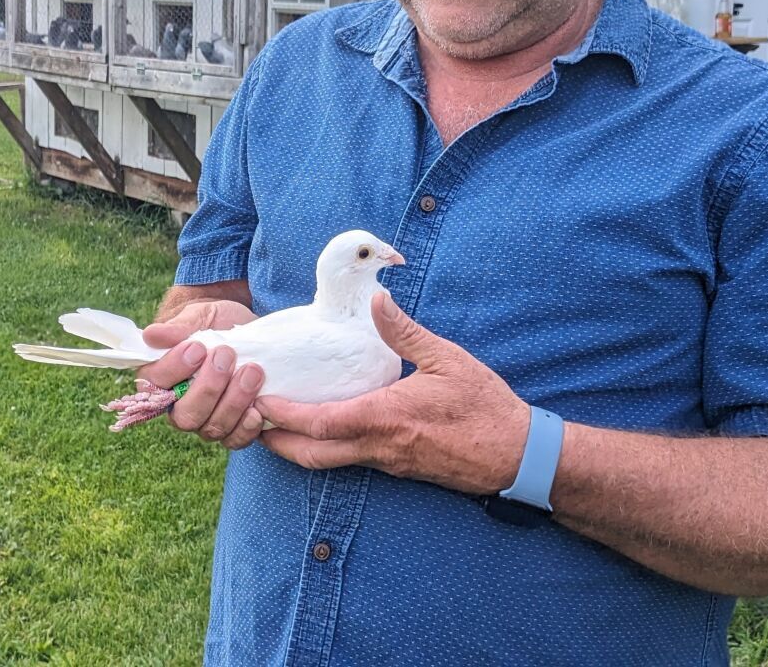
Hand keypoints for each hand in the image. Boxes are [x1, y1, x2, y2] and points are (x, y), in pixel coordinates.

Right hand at [135, 299, 264, 449]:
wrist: (244, 328)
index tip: (197, 347)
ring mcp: (206, 420)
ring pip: (212, 428)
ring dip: (233, 402)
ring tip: (252, 370)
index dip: (174, 369)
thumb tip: (151, 335)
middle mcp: (179, 407)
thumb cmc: (213, 321)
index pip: (155, 385)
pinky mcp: (233, 426)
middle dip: (208, 388)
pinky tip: (257, 408)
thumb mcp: (197, 316)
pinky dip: (246, 428)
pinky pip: (235, 440)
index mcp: (160, 379)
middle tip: (226, 355)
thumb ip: (177, 328)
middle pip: (185, 416)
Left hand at [256, 290, 528, 494]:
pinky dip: (327, 450)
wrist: (516, 456)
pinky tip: (323, 431)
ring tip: (276, 426)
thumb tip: (377, 299)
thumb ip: (405, 331)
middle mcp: (379, 446)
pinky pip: (352, 462)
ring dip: (299, 448)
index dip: (284, 415)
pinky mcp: (399, 469)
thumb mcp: (446, 359)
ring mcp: (388, 463)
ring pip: (329, 462)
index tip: (260, 401)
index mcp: (385, 417)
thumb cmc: (484, 406)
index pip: (319, 422)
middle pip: (312, 454)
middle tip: (251, 422)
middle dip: (277, 442)